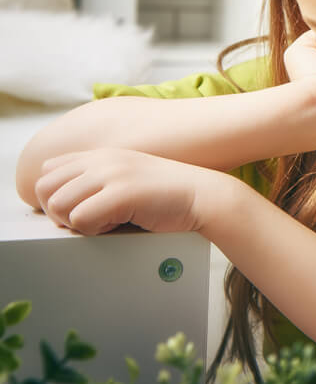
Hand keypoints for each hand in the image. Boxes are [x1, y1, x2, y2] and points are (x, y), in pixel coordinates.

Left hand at [34, 148, 229, 235]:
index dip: (55, 196)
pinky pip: (80, 219)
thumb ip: (97, 179)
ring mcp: (111, 173)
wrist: (203, 195)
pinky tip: (119, 224)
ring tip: (107, 221)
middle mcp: (102, 159)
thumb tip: (59, 202)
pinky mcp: (121, 192)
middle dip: (58, 212)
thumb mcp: (127, 176)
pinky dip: (95, 230)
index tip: (78, 209)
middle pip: (44, 189)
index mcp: (102, 154)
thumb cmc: (167, 194)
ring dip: (77, 222)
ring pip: (58, 206)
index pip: (48, 171)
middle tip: (88, 220)